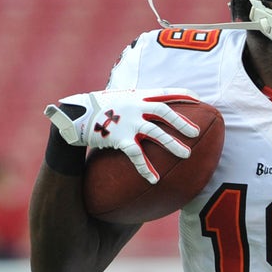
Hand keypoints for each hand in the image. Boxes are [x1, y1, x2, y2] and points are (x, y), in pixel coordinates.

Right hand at [44, 88, 199, 182]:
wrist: (73, 114)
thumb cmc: (96, 108)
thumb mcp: (117, 99)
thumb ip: (133, 104)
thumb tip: (145, 110)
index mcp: (137, 96)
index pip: (164, 92)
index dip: (182, 94)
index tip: (199, 99)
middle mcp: (135, 106)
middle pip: (165, 111)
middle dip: (183, 121)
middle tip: (197, 133)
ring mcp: (127, 122)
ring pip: (156, 133)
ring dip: (173, 144)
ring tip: (186, 155)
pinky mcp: (119, 137)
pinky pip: (136, 154)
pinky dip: (146, 167)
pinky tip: (155, 179)